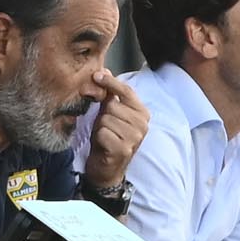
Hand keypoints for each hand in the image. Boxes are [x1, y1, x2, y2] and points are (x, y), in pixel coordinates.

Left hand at [78, 68, 147, 189]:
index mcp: (142, 113)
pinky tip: (104, 145)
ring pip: (106, 118)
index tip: (96, 75)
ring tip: (105, 136)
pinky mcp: (124, 149)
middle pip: (112, 105)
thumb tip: (104, 71)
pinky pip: (103, 132)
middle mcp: (142, 124)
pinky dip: (99, 138)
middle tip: (105, 126)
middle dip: (103, 114)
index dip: (110, 82)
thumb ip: (109, 95)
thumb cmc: (109, 139)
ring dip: (100, 127)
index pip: (126, 91)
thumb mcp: (110, 115)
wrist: (106, 170)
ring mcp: (135, 137)